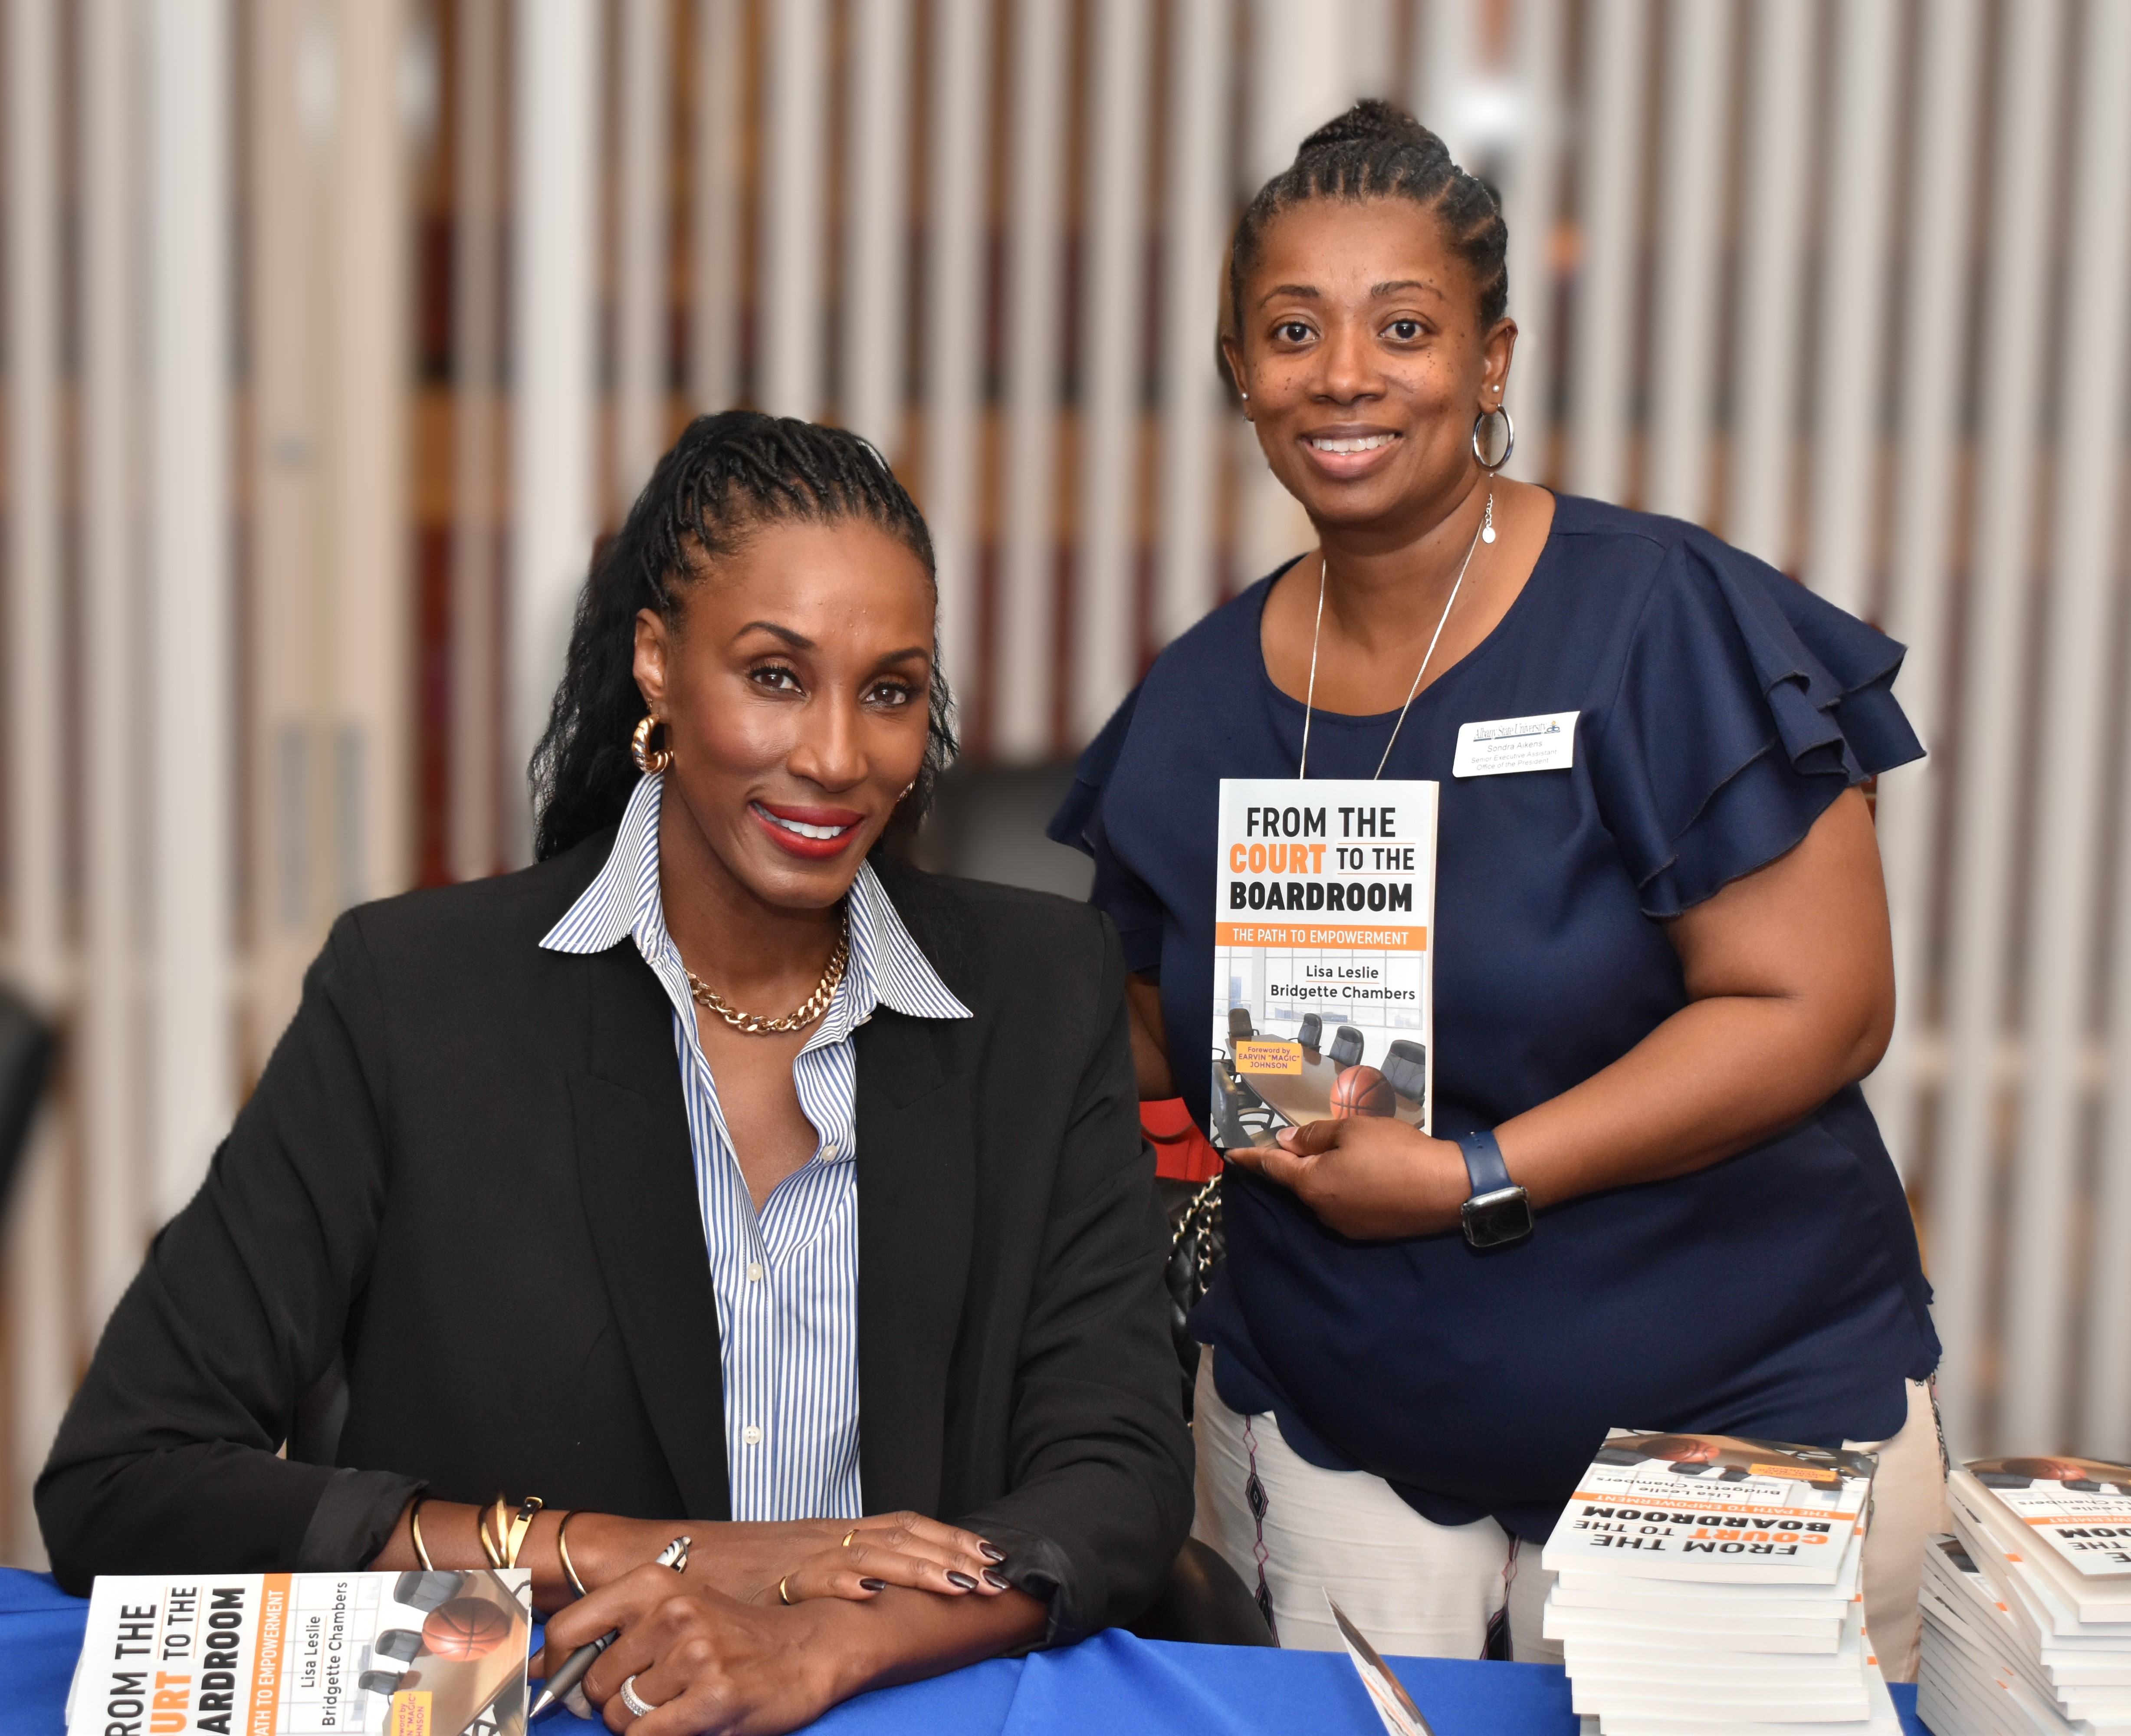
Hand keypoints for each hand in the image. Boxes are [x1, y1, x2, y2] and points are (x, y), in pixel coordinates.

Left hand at [544, 1563, 842, 1735]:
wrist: (806, 1648)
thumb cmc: (735, 1633)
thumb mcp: (675, 1606)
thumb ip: (614, 1627)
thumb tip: (547, 1666)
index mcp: (653, 1582)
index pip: (568, 1630)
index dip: (558, 1666)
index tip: (568, 1682)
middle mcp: (671, 1612)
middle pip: (593, 1682)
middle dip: (610, 1699)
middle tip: (648, 1693)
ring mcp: (693, 1655)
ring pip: (620, 1715)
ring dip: (639, 1721)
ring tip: (676, 1703)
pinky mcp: (712, 1699)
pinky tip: (686, 1719)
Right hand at [569, 1512, 1007, 1607]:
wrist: (669, 1561)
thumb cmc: (728, 1573)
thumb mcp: (792, 1573)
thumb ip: (831, 1578)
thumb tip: (874, 1595)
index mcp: (832, 1533)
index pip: (904, 1527)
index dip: (948, 1539)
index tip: (990, 1555)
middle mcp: (824, 1534)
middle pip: (902, 1535)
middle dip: (952, 1553)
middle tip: (994, 1572)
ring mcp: (800, 1551)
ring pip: (872, 1550)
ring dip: (919, 1566)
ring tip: (959, 1581)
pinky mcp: (772, 1572)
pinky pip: (814, 1572)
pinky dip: (846, 1578)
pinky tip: (872, 1589)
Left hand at [1226, 1116, 1469, 1238]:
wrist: (1447, 1189)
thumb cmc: (1396, 1152)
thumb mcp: (1352, 1130)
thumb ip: (1315, 1136)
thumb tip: (1287, 1142)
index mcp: (1312, 1184)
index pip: (1272, 1168)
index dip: (1251, 1157)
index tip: (1231, 1152)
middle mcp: (1322, 1211)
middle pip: (1299, 1181)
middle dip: (1296, 1160)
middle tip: (1299, 1136)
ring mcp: (1346, 1225)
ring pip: (1323, 1193)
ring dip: (1324, 1174)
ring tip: (1345, 1150)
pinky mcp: (1368, 1231)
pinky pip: (1345, 1204)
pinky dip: (1345, 1187)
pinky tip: (1364, 1171)